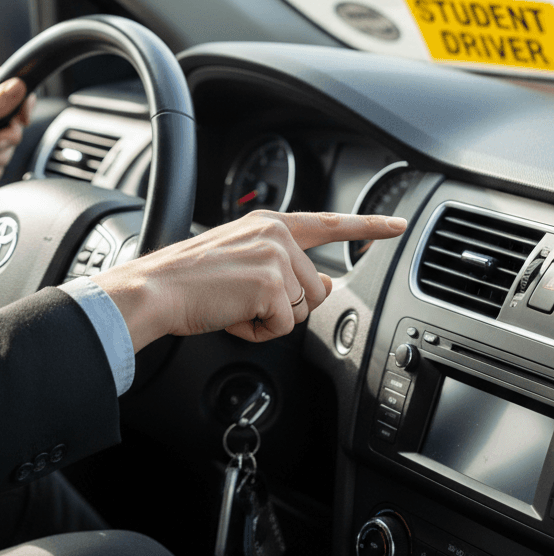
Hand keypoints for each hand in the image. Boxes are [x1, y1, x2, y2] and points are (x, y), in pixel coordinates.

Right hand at [92, 210, 407, 351]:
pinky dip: (258, 332)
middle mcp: (276, 234)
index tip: (398, 225)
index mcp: (268, 224)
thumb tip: (324, 289)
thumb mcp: (240, 264)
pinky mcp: (271, 284)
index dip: (368, 226)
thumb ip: (282, 269)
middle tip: (238, 300)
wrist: (156, 289)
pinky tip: (231, 316)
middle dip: (282, 306)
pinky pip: (283, 327)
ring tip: (231, 306)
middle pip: (314, 289)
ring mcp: (276, 257)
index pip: (329, 224)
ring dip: (268, 320)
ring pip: (301, 310)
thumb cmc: (187, 281)